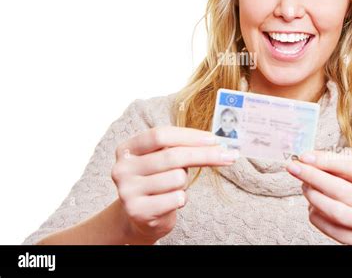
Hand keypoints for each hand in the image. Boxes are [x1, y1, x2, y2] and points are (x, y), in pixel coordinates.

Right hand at [112, 126, 238, 242]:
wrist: (139, 217)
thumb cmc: (157, 181)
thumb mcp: (163, 159)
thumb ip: (181, 148)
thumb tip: (217, 144)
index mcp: (127, 148)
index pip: (160, 135)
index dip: (189, 136)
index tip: (214, 139)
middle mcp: (122, 168)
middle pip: (172, 155)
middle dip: (205, 155)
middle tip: (228, 156)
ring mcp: (127, 190)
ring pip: (177, 178)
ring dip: (185, 182)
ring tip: (174, 188)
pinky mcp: (137, 211)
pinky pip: (176, 198)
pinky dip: (182, 198)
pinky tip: (171, 202)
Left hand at [286, 149, 351, 244]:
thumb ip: (342, 170)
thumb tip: (309, 160)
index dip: (327, 160)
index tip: (306, 156)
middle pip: (342, 190)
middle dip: (313, 176)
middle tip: (295, 168)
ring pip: (336, 211)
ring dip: (314, 196)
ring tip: (304, 187)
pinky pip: (333, 230)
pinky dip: (317, 216)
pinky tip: (312, 206)